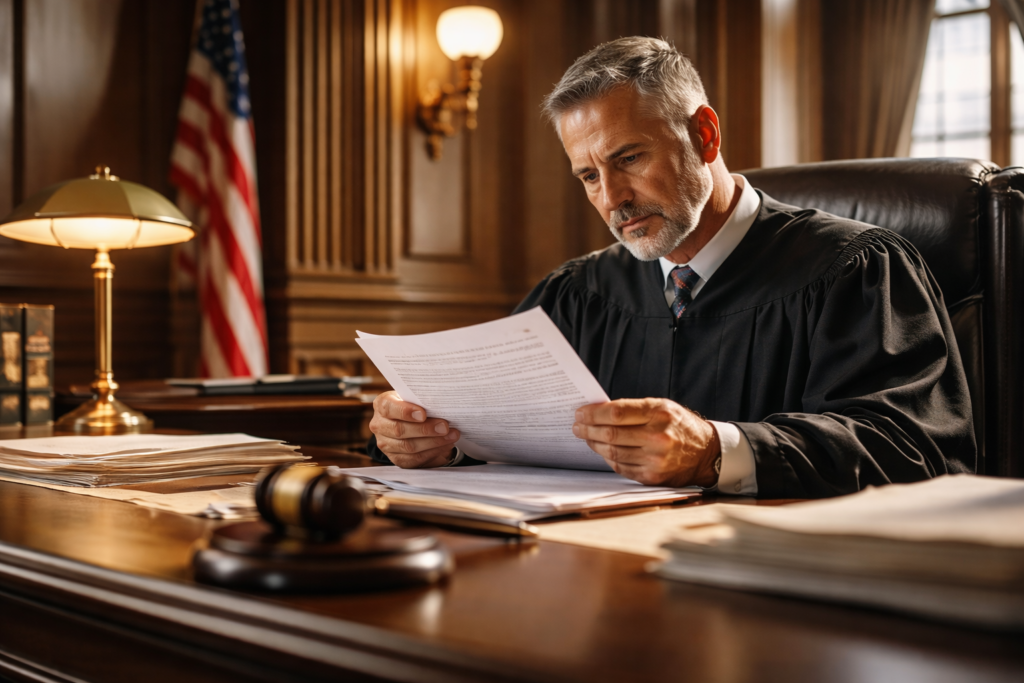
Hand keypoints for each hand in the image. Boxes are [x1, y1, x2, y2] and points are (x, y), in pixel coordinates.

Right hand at [369, 391, 460, 467]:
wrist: (411, 422)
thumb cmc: (414, 405)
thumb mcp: (414, 398)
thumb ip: (422, 401)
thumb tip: (442, 405)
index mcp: (382, 404)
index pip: (388, 408)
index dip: (405, 411)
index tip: (424, 414)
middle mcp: (379, 425)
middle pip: (399, 430)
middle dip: (425, 429)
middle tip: (444, 427)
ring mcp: (386, 444)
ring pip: (408, 446)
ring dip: (433, 442)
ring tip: (451, 436)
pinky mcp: (396, 458)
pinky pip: (414, 459)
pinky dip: (432, 452)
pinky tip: (445, 445)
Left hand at [572, 398, 720, 486]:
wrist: (707, 453)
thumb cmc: (680, 426)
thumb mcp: (663, 407)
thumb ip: (634, 409)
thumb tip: (599, 412)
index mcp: (659, 413)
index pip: (617, 412)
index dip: (593, 413)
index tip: (580, 413)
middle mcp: (658, 437)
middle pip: (610, 434)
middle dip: (587, 429)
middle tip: (576, 426)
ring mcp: (655, 459)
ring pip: (612, 452)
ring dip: (594, 444)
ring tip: (586, 437)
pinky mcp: (653, 476)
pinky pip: (621, 467)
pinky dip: (607, 458)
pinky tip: (602, 451)